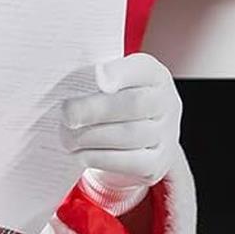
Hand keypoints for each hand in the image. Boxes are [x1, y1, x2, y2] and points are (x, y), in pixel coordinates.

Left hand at [65, 53, 182, 213]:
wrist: (133, 143)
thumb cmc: (112, 105)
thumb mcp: (108, 83)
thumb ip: (95, 78)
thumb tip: (80, 87)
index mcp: (155, 75)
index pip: (143, 69)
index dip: (120, 73)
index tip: (96, 76)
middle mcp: (168, 103)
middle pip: (134, 104)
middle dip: (95, 110)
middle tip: (66, 115)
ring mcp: (167, 136)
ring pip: (130, 135)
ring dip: (92, 137)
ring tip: (68, 137)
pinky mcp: (158, 164)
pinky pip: (130, 162)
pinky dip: (100, 158)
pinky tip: (81, 154)